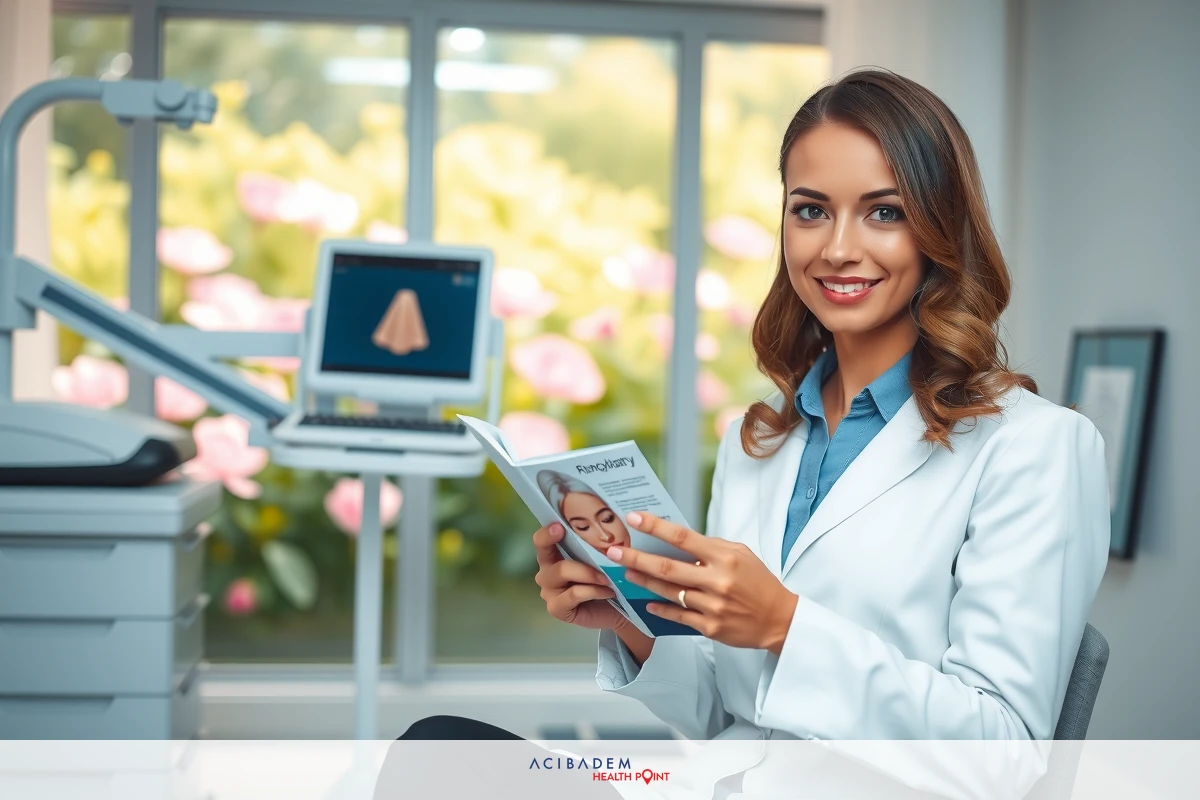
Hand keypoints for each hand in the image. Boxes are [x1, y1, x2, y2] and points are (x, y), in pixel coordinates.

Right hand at [533, 522, 625, 630]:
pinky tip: (608, 592)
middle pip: (552, 558)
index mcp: (552, 557)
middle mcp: (545, 573)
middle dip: (581, 558)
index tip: (560, 526)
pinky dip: (594, 591)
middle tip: (605, 557)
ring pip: (563, 572)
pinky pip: (574, 593)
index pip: (541, 542)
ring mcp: (548, 592)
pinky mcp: (555, 608)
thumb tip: (600, 527)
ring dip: (589, 574)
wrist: (612, 610)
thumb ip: (591, 547)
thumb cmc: (602, 581)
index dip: (546, 533)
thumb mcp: (597, 560)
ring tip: (608, 579)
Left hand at [606, 512, 798, 653]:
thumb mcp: (741, 554)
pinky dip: (661, 608)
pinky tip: (647, 602)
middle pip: (667, 567)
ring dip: (644, 581)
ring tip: (626, 573)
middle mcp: (717, 580)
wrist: (779, 619)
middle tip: (613, 551)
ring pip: (669, 592)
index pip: (683, 537)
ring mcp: (712, 606)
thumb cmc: (758, 582)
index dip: (656, 527)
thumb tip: (679, 540)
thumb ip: (711, 547)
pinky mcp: (710, 627)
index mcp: (725, 557)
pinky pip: (678, 616)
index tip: (634, 518)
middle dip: (636, 558)